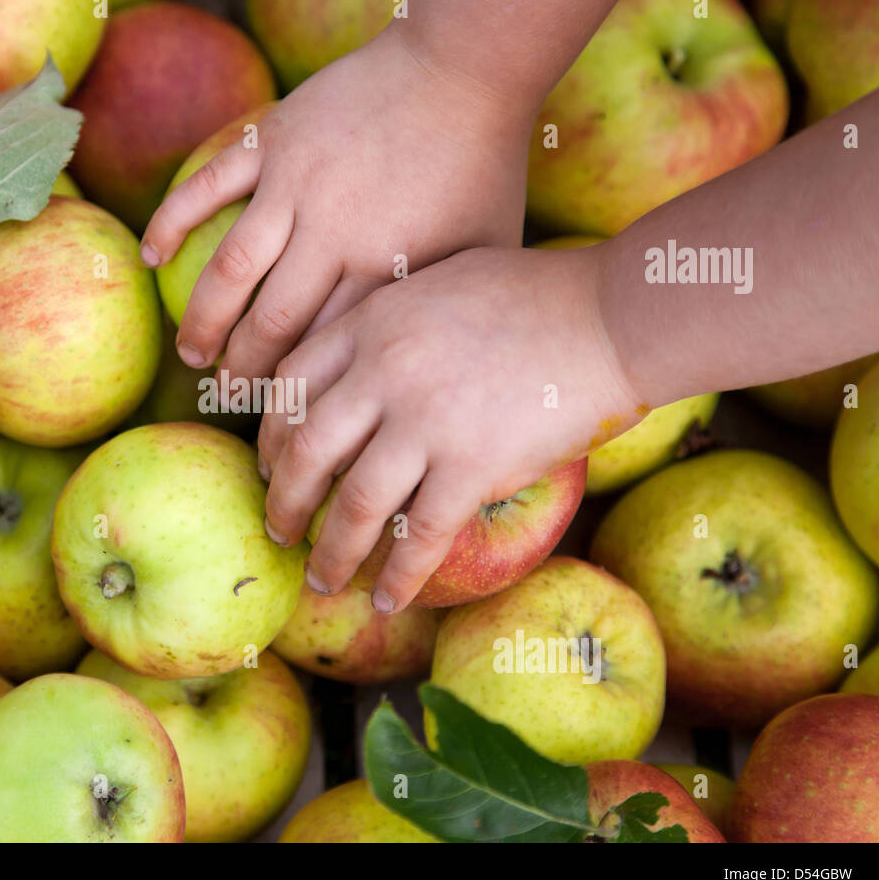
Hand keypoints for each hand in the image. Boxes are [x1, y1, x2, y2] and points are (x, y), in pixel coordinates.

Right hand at [140, 24, 535, 379]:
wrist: (462, 66)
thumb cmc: (484, 164)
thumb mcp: (481, 251)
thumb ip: (439, 305)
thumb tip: (415, 364)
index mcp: (380, 271)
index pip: (322, 349)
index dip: (293, 391)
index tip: (280, 418)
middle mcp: (330, 236)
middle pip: (269, 323)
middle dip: (241, 370)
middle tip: (225, 397)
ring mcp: (293, 186)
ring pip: (229, 269)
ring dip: (203, 318)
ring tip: (190, 352)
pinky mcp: (272, 141)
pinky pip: (207, 186)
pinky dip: (173, 222)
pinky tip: (150, 256)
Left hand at [257, 244, 644, 612]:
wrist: (611, 316)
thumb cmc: (535, 294)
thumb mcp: (439, 281)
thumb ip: (389, 319)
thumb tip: (361, 359)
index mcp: (372, 323)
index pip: (290, 387)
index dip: (270, 434)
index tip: (267, 464)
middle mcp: (384, 373)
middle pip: (305, 452)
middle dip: (283, 502)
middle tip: (279, 531)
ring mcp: (426, 422)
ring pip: (354, 504)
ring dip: (331, 552)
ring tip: (321, 580)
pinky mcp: (473, 467)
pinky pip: (419, 536)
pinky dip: (399, 575)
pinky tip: (387, 598)